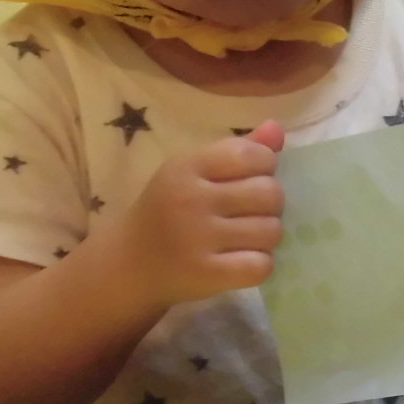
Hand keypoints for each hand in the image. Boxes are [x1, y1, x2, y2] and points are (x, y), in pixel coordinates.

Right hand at [118, 120, 284, 306]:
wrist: (127, 265)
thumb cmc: (166, 212)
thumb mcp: (192, 173)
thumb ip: (236, 150)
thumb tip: (277, 128)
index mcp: (187, 167)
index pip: (254, 155)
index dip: (265, 168)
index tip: (249, 180)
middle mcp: (191, 199)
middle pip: (270, 193)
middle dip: (270, 205)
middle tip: (250, 214)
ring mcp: (198, 239)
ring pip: (272, 230)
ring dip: (266, 237)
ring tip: (245, 238)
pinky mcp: (206, 274)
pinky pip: (262, 265)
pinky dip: (260, 265)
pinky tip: (242, 262)